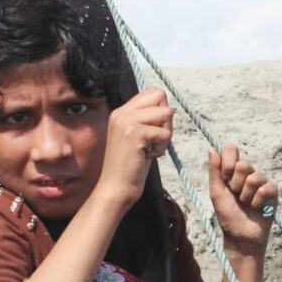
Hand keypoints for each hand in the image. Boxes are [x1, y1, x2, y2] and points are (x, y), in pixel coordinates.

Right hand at [95, 88, 172, 209]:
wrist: (114, 189)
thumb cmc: (128, 168)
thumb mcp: (135, 138)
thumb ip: (144, 121)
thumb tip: (166, 109)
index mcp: (121, 112)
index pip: (152, 93)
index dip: (160, 111)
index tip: (152, 132)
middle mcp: (121, 112)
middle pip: (160, 95)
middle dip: (166, 118)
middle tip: (154, 139)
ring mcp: (126, 121)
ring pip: (166, 113)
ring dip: (165, 135)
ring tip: (150, 149)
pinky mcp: (134, 134)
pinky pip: (164, 133)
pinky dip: (162, 148)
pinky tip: (148, 156)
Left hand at [208, 145, 276, 253]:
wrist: (241, 236)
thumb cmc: (228, 215)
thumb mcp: (216, 192)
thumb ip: (214, 170)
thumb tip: (211, 148)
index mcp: (232, 171)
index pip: (231, 150)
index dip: (228, 162)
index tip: (225, 177)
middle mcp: (247, 174)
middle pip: (243, 165)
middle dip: (236, 185)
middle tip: (236, 196)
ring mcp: (261, 181)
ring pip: (255, 178)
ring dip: (246, 196)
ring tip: (246, 204)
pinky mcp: (273, 192)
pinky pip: (266, 188)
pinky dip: (258, 201)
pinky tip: (257, 208)